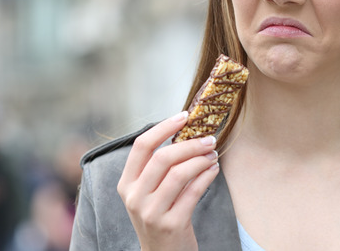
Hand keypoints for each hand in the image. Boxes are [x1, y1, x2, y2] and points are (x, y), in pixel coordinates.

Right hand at [117, 111, 219, 250]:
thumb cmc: (160, 217)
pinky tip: (213, 169)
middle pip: (162, 158)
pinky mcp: (172, 224)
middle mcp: (134, 197)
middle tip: (209, 138)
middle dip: (190, 144)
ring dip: (201, 159)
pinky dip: (207, 176)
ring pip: (179, 173)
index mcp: (126, 184)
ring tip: (213, 154)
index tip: (184, 116)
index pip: (141, 146)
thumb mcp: (148, 193)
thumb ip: (157, 168)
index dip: (164, 127)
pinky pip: (193, 191)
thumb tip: (184, 132)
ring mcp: (151, 213)